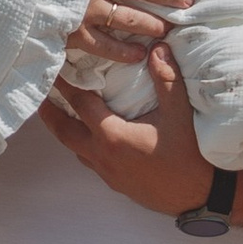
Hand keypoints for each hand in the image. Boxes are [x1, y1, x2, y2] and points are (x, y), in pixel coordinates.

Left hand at [40, 42, 212, 215]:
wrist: (201, 196)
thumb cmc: (190, 155)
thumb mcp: (180, 112)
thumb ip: (166, 78)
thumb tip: (157, 47)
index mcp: (113, 136)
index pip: (80, 104)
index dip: (67, 84)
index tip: (56, 68)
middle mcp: (103, 156)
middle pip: (64, 132)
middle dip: (50, 112)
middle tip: (41, 95)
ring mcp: (108, 173)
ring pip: (75, 149)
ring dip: (66, 130)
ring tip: (61, 113)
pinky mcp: (116, 184)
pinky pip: (90, 161)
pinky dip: (82, 145)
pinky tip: (91, 137)